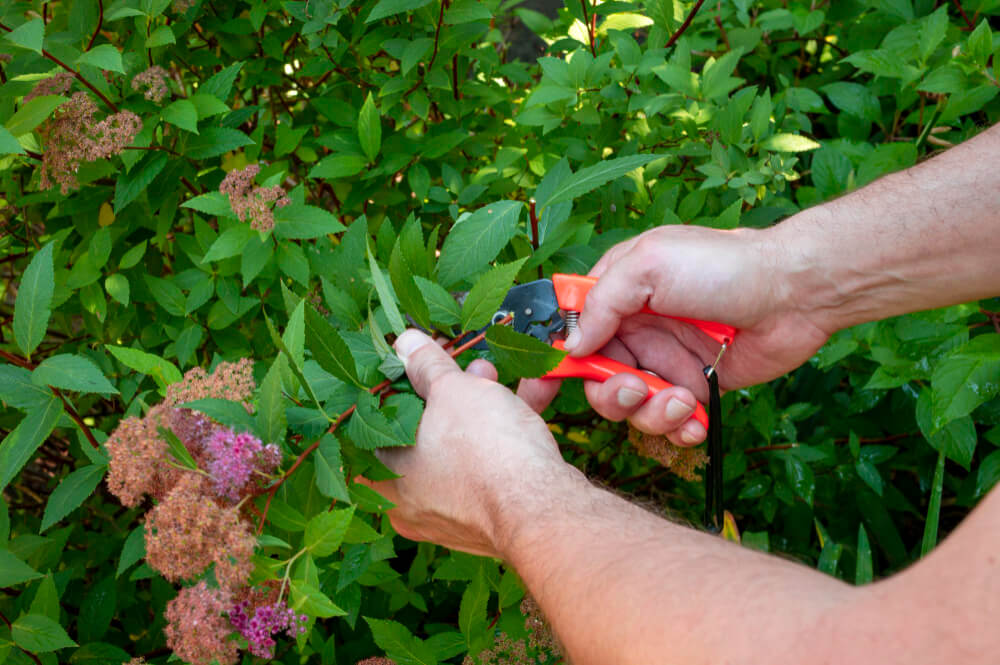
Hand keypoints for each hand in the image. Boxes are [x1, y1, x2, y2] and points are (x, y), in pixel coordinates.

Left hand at [364, 329, 583, 557]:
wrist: (542, 509)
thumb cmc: (484, 453)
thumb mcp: (451, 390)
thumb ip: (425, 365)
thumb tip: (406, 345)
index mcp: (385, 478)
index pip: (376, 424)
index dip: (400, 384)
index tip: (419, 362)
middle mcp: (412, 503)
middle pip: (422, 433)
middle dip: (447, 393)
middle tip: (465, 368)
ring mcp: (452, 513)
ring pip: (459, 449)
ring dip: (479, 408)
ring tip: (495, 377)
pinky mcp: (490, 515)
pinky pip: (489, 467)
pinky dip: (505, 435)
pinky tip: (529, 397)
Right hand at [518, 225, 830, 444]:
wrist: (796, 292)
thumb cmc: (723, 266)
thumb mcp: (650, 265)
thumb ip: (603, 303)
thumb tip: (572, 346)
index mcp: (617, 294)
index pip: (567, 332)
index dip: (547, 366)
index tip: (532, 400)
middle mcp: (635, 331)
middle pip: (595, 380)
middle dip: (611, 395)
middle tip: (637, 389)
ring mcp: (665, 360)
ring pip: (632, 407)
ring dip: (651, 413)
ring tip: (682, 400)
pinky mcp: (695, 387)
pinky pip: (671, 421)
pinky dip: (679, 428)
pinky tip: (697, 420)